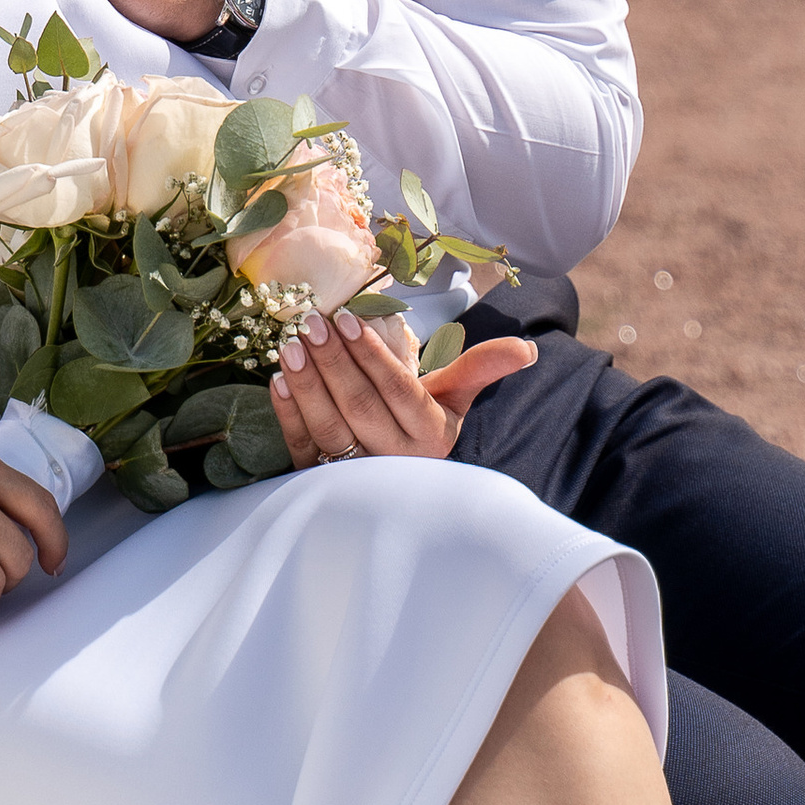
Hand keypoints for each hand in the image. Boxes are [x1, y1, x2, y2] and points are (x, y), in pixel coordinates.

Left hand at [269, 307, 535, 464]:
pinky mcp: (321, 485)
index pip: (398, 392)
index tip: (346, 318)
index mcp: (429, 437)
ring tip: (291, 345)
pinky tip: (277, 381)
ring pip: (328, 428)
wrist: (403, 486)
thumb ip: (480, 368)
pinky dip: (288, 416)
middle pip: (359, 407)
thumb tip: (528, 348)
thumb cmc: (424, 425)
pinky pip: (302, 450)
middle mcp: (394, 462)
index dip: (370, 356)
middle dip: (333, 361)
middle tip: (312, 320)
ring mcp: (356, 478)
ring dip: (306, 385)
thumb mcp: (453, 399)